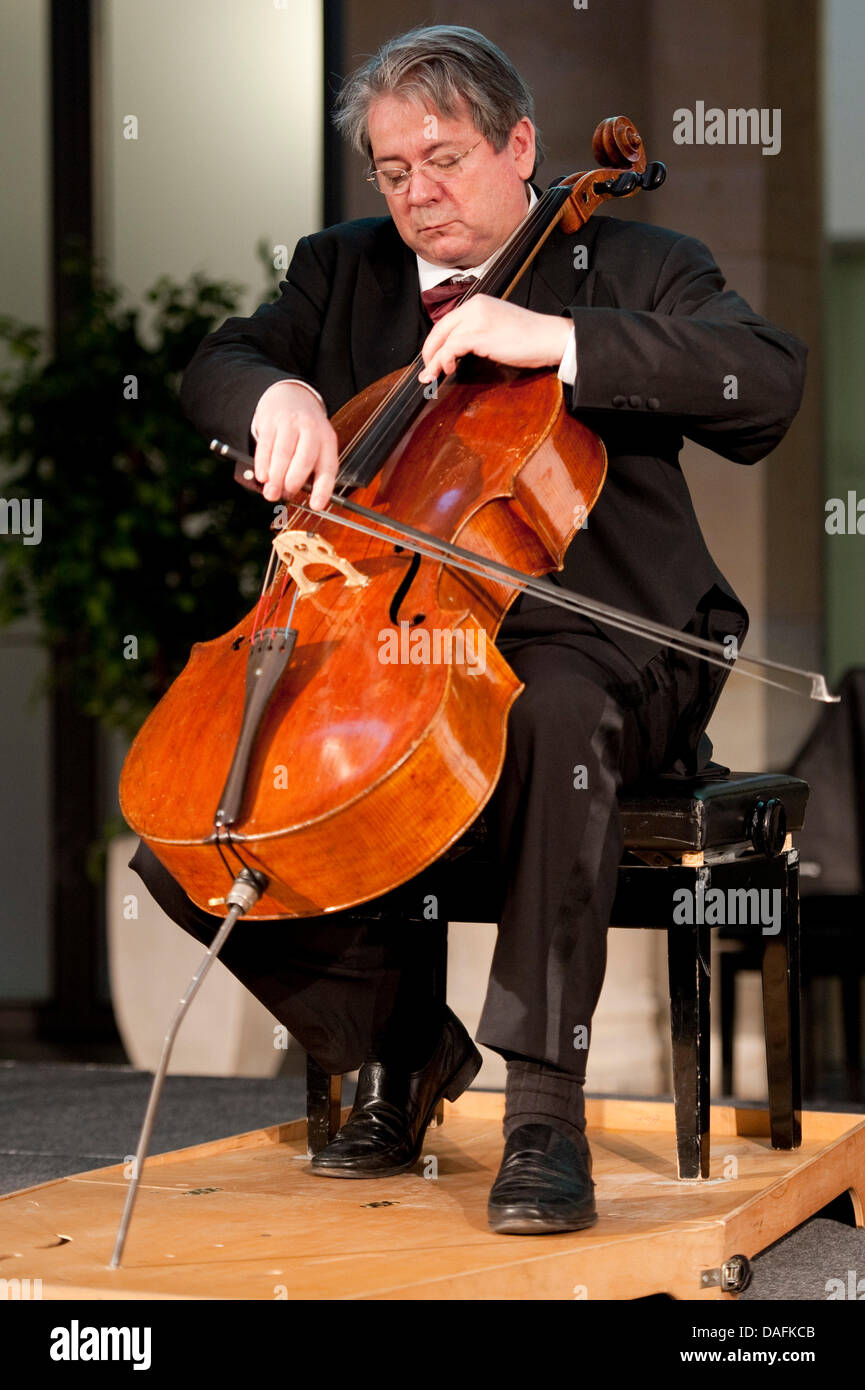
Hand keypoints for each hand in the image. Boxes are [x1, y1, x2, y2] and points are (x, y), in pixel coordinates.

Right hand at [252, 381, 338, 509]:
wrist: (290, 395)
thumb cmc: (304, 430)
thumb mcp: (316, 444)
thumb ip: (309, 469)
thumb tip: (294, 495)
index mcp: (327, 440)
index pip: (328, 467)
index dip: (323, 489)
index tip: (316, 506)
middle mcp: (311, 430)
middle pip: (305, 458)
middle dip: (294, 480)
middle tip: (286, 494)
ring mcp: (290, 424)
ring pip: (283, 453)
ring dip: (276, 476)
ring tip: (271, 492)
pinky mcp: (270, 422)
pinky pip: (266, 445)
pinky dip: (263, 463)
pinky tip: (262, 476)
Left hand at [417, 296, 572, 382]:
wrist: (549, 337)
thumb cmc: (529, 337)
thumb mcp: (497, 327)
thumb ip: (477, 331)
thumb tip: (456, 349)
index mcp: (478, 303)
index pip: (447, 321)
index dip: (434, 341)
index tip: (430, 357)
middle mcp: (475, 306)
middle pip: (440, 329)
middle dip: (428, 352)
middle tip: (426, 370)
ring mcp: (477, 319)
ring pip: (443, 340)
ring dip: (434, 361)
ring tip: (431, 376)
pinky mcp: (479, 335)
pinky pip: (451, 348)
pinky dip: (444, 361)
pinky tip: (448, 370)